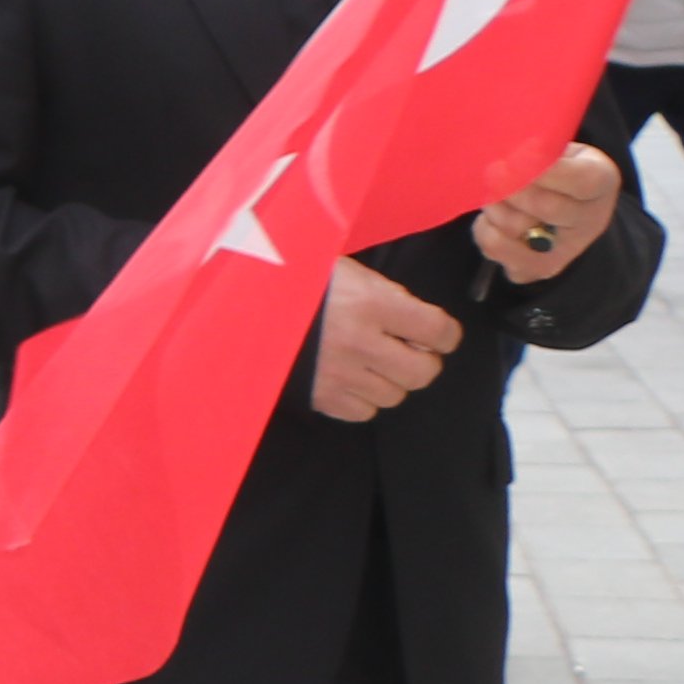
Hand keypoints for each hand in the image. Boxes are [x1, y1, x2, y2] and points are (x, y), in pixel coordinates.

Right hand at [309, 258, 462, 422]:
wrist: (238, 307)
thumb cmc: (296, 282)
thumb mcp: (344, 271)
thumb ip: (384, 295)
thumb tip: (416, 319)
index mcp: (372, 303)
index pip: (438, 330)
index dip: (445, 334)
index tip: (438, 334)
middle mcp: (362, 343)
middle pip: (423, 371)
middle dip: (422, 361)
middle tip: (408, 350)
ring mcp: (340, 375)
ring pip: (395, 395)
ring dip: (391, 381)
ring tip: (374, 364)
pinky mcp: (320, 397)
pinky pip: (363, 412)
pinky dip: (364, 399)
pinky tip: (351, 379)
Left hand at [471, 141, 618, 284]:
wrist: (569, 209)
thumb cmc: (561, 170)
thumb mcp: (565, 150)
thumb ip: (546, 151)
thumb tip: (518, 154)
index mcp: (602, 184)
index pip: (580, 181)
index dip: (542, 170)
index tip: (514, 158)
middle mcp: (590, 223)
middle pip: (545, 207)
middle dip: (510, 186)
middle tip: (493, 171)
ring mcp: (565, 251)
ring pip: (515, 228)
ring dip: (494, 207)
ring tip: (493, 194)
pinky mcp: (536, 269)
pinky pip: (496, 249)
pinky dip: (485, 229)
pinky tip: (493, 217)